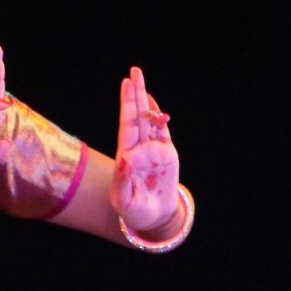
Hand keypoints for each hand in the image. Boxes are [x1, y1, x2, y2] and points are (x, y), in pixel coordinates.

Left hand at [109, 65, 180, 233]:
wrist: (154, 218)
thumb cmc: (134, 211)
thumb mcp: (124, 200)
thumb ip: (122, 180)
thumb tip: (125, 158)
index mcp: (127, 156)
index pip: (126, 127)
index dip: (126, 106)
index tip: (125, 86)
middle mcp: (139, 149)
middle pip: (137, 117)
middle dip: (134, 94)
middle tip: (134, 72)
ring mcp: (153, 150)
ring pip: (149, 120)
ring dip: (145, 101)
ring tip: (140, 78)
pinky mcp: (167, 154)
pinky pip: (163, 131)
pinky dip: (159, 117)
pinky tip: (154, 104)